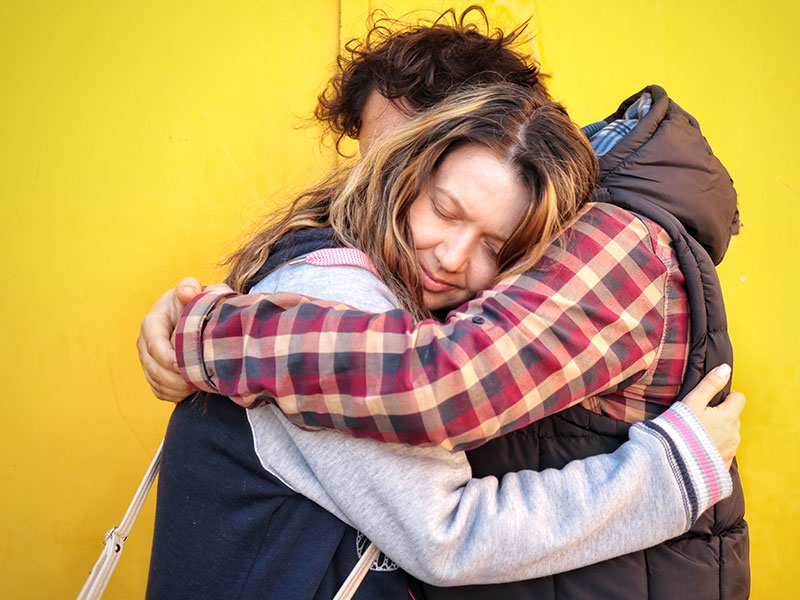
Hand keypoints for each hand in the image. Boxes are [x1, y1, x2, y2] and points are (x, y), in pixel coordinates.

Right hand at [136, 278, 203, 401]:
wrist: (197, 315)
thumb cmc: (200, 301)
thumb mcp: (199, 290)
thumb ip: (192, 287)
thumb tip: (186, 291)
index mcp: (153, 321)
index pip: (154, 344)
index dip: (168, 358)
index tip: (186, 365)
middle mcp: (145, 341)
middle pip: (153, 368)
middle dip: (175, 379)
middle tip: (199, 382)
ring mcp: (148, 359)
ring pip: (156, 382)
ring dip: (177, 389)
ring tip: (199, 386)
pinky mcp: (154, 372)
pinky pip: (159, 390)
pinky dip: (175, 395)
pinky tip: (192, 390)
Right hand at [681, 364, 744, 468]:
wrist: (675, 463)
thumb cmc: (680, 429)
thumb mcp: (693, 401)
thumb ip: (710, 384)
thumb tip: (725, 368)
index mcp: (728, 416)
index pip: (738, 399)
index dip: (726, 397)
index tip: (710, 401)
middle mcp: (734, 434)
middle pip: (733, 418)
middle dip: (720, 415)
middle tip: (698, 418)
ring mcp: (730, 451)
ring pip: (729, 435)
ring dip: (718, 433)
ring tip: (696, 435)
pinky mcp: (723, 465)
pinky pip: (723, 452)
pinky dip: (714, 449)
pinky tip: (698, 450)